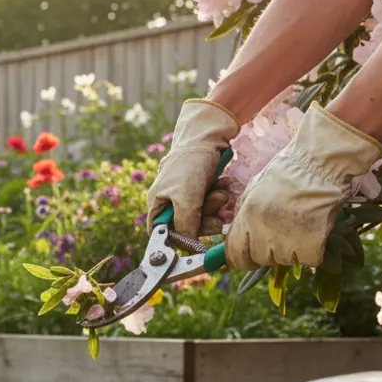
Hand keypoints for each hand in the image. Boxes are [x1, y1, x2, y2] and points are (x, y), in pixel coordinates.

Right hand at [147, 99, 241, 237]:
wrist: (207, 137)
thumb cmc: (190, 164)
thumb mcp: (185, 197)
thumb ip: (185, 224)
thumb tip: (190, 245)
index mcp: (158, 206)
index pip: (162, 234)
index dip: (178, 240)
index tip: (195, 242)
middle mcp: (170, 204)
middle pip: (187, 228)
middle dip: (205, 220)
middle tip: (214, 208)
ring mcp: (187, 197)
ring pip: (203, 217)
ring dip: (215, 206)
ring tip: (220, 190)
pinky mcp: (202, 191)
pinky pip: (213, 205)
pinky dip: (220, 196)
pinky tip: (223, 184)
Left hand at [225, 103, 381, 269]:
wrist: (320, 164)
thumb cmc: (287, 172)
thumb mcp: (254, 189)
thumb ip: (243, 216)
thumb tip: (236, 237)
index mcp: (247, 218)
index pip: (235, 255)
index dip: (241, 258)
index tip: (248, 257)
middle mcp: (264, 233)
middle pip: (260, 260)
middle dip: (269, 251)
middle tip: (282, 232)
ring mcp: (287, 241)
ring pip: (284, 261)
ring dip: (292, 250)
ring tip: (301, 225)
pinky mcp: (311, 245)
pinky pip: (308, 260)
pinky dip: (313, 250)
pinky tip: (315, 231)